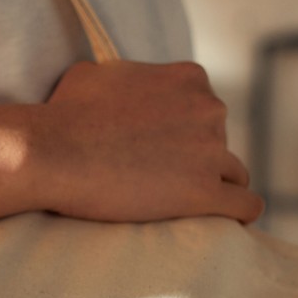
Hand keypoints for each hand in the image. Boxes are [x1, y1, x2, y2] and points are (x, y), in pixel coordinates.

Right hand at [26, 60, 263, 225]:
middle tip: (161, 179)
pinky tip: (232, 223)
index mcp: (189, 79)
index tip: (160, 149)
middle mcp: (209, 109)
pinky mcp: (203, 192)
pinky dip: (240, 214)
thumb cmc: (64, 114)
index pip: (204, 108)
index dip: (183, 131)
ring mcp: (210, 151)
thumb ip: (123, 75)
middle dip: (196, 159)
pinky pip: (245, 206)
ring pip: (234, 174)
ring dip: (215, 187)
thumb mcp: (95, 74)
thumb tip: (115, 82)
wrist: (52, 152)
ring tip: (188, 206)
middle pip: (219, 141)